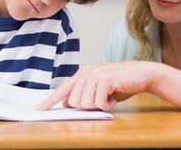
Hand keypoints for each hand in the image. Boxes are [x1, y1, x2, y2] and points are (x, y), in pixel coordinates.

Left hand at [37, 61, 152, 111]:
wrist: (141, 74)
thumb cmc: (120, 84)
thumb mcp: (99, 89)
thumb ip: (84, 94)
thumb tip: (68, 104)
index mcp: (82, 74)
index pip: (62, 90)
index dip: (50, 101)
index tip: (39, 109)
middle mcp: (85, 73)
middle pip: (74, 102)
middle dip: (88, 107)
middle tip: (102, 99)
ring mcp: (94, 75)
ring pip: (85, 104)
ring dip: (99, 105)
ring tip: (109, 97)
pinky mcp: (104, 79)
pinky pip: (99, 102)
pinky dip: (108, 105)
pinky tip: (114, 97)